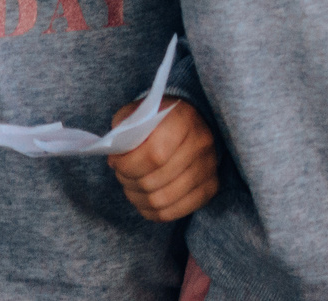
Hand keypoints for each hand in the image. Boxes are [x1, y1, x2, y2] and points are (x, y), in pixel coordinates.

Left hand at [108, 98, 218, 221]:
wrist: (186, 123)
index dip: (127, 165)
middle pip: (153, 181)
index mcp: (183, 118)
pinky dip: (153, 212)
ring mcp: (209, 166)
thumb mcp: (135, 114)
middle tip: (123, 174)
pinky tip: (146, 199)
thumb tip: (117, 155)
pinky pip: (174, 212)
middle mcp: (201, 142)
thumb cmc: (155, 120)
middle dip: (129, 182)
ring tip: (133, 186)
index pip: (154, 155)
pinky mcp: (211, 185)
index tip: (116, 162)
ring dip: (138, 198)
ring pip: (161, 200)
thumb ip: (123, 129)